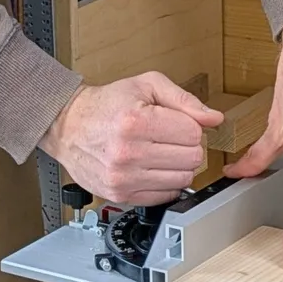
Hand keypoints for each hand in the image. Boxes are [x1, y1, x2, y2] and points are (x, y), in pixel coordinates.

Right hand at [40, 73, 221, 206]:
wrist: (68, 126)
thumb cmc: (106, 104)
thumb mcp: (146, 85)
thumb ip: (184, 99)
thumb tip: (214, 118)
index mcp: (136, 122)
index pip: (193, 133)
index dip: (190, 125)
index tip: (176, 122)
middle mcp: (128, 153)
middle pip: (192, 158)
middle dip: (186, 145)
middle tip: (168, 137)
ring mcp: (124, 177)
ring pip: (183, 179)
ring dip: (177, 165)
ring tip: (159, 151)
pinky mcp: (121, 195)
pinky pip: (166, 195)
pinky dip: (165, 182)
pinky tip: (151, 167)